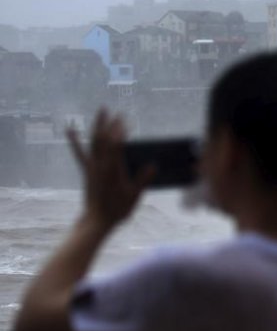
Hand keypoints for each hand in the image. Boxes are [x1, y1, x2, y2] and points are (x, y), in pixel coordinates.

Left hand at [67, 108, 153, 231]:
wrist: (97, 219)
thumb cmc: (118, 209)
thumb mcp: (134, 196)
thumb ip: (142, 180)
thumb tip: (154, 166)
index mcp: (113, 170)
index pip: (115, 146)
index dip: (120, 132)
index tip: (126, 122)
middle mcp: (100, 165)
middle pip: (103, 139)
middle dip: (109, 124)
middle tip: (117, 112)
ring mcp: (92, 166)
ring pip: (93, 142)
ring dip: (97, 125)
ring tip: (101, 111)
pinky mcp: (87, 170)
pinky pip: (80, 153)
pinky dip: (75, 140)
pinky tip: (70, 129)